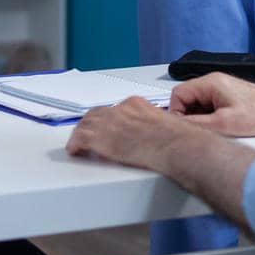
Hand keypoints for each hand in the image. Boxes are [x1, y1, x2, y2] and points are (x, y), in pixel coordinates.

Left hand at [66, 96, 187, 170]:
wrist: (175, 147)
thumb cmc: (178, 140)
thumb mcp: (166, 123)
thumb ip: (155, 125)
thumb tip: (157, 135)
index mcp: (136, 104)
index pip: (114, 109)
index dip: (106, 119)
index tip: (106, 126)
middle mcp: (120, 110)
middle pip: (96, 114)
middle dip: (90, 124)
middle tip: (87, 134)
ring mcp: (109, 123)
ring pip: (85, 125)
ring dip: (81, 134)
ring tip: (78, 144)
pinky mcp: (102, 138)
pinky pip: (81, 138)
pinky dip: (75, 144)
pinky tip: (75, 151)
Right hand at [169, 72, 254, 136]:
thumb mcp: (224, 124)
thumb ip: (197, 124)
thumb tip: (178, 126)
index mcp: (211, 82)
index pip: (178, 94)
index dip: (176, 112)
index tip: (182, 127)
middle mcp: (214, 82)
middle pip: (187, 98)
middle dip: (188, 116)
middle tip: (198, 131)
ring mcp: (222, 89)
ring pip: (198, 103)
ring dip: (200, 118)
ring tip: (213, 130)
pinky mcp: (228, 96)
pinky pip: (209, 106)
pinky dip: (209, 117)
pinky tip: (220, 128)